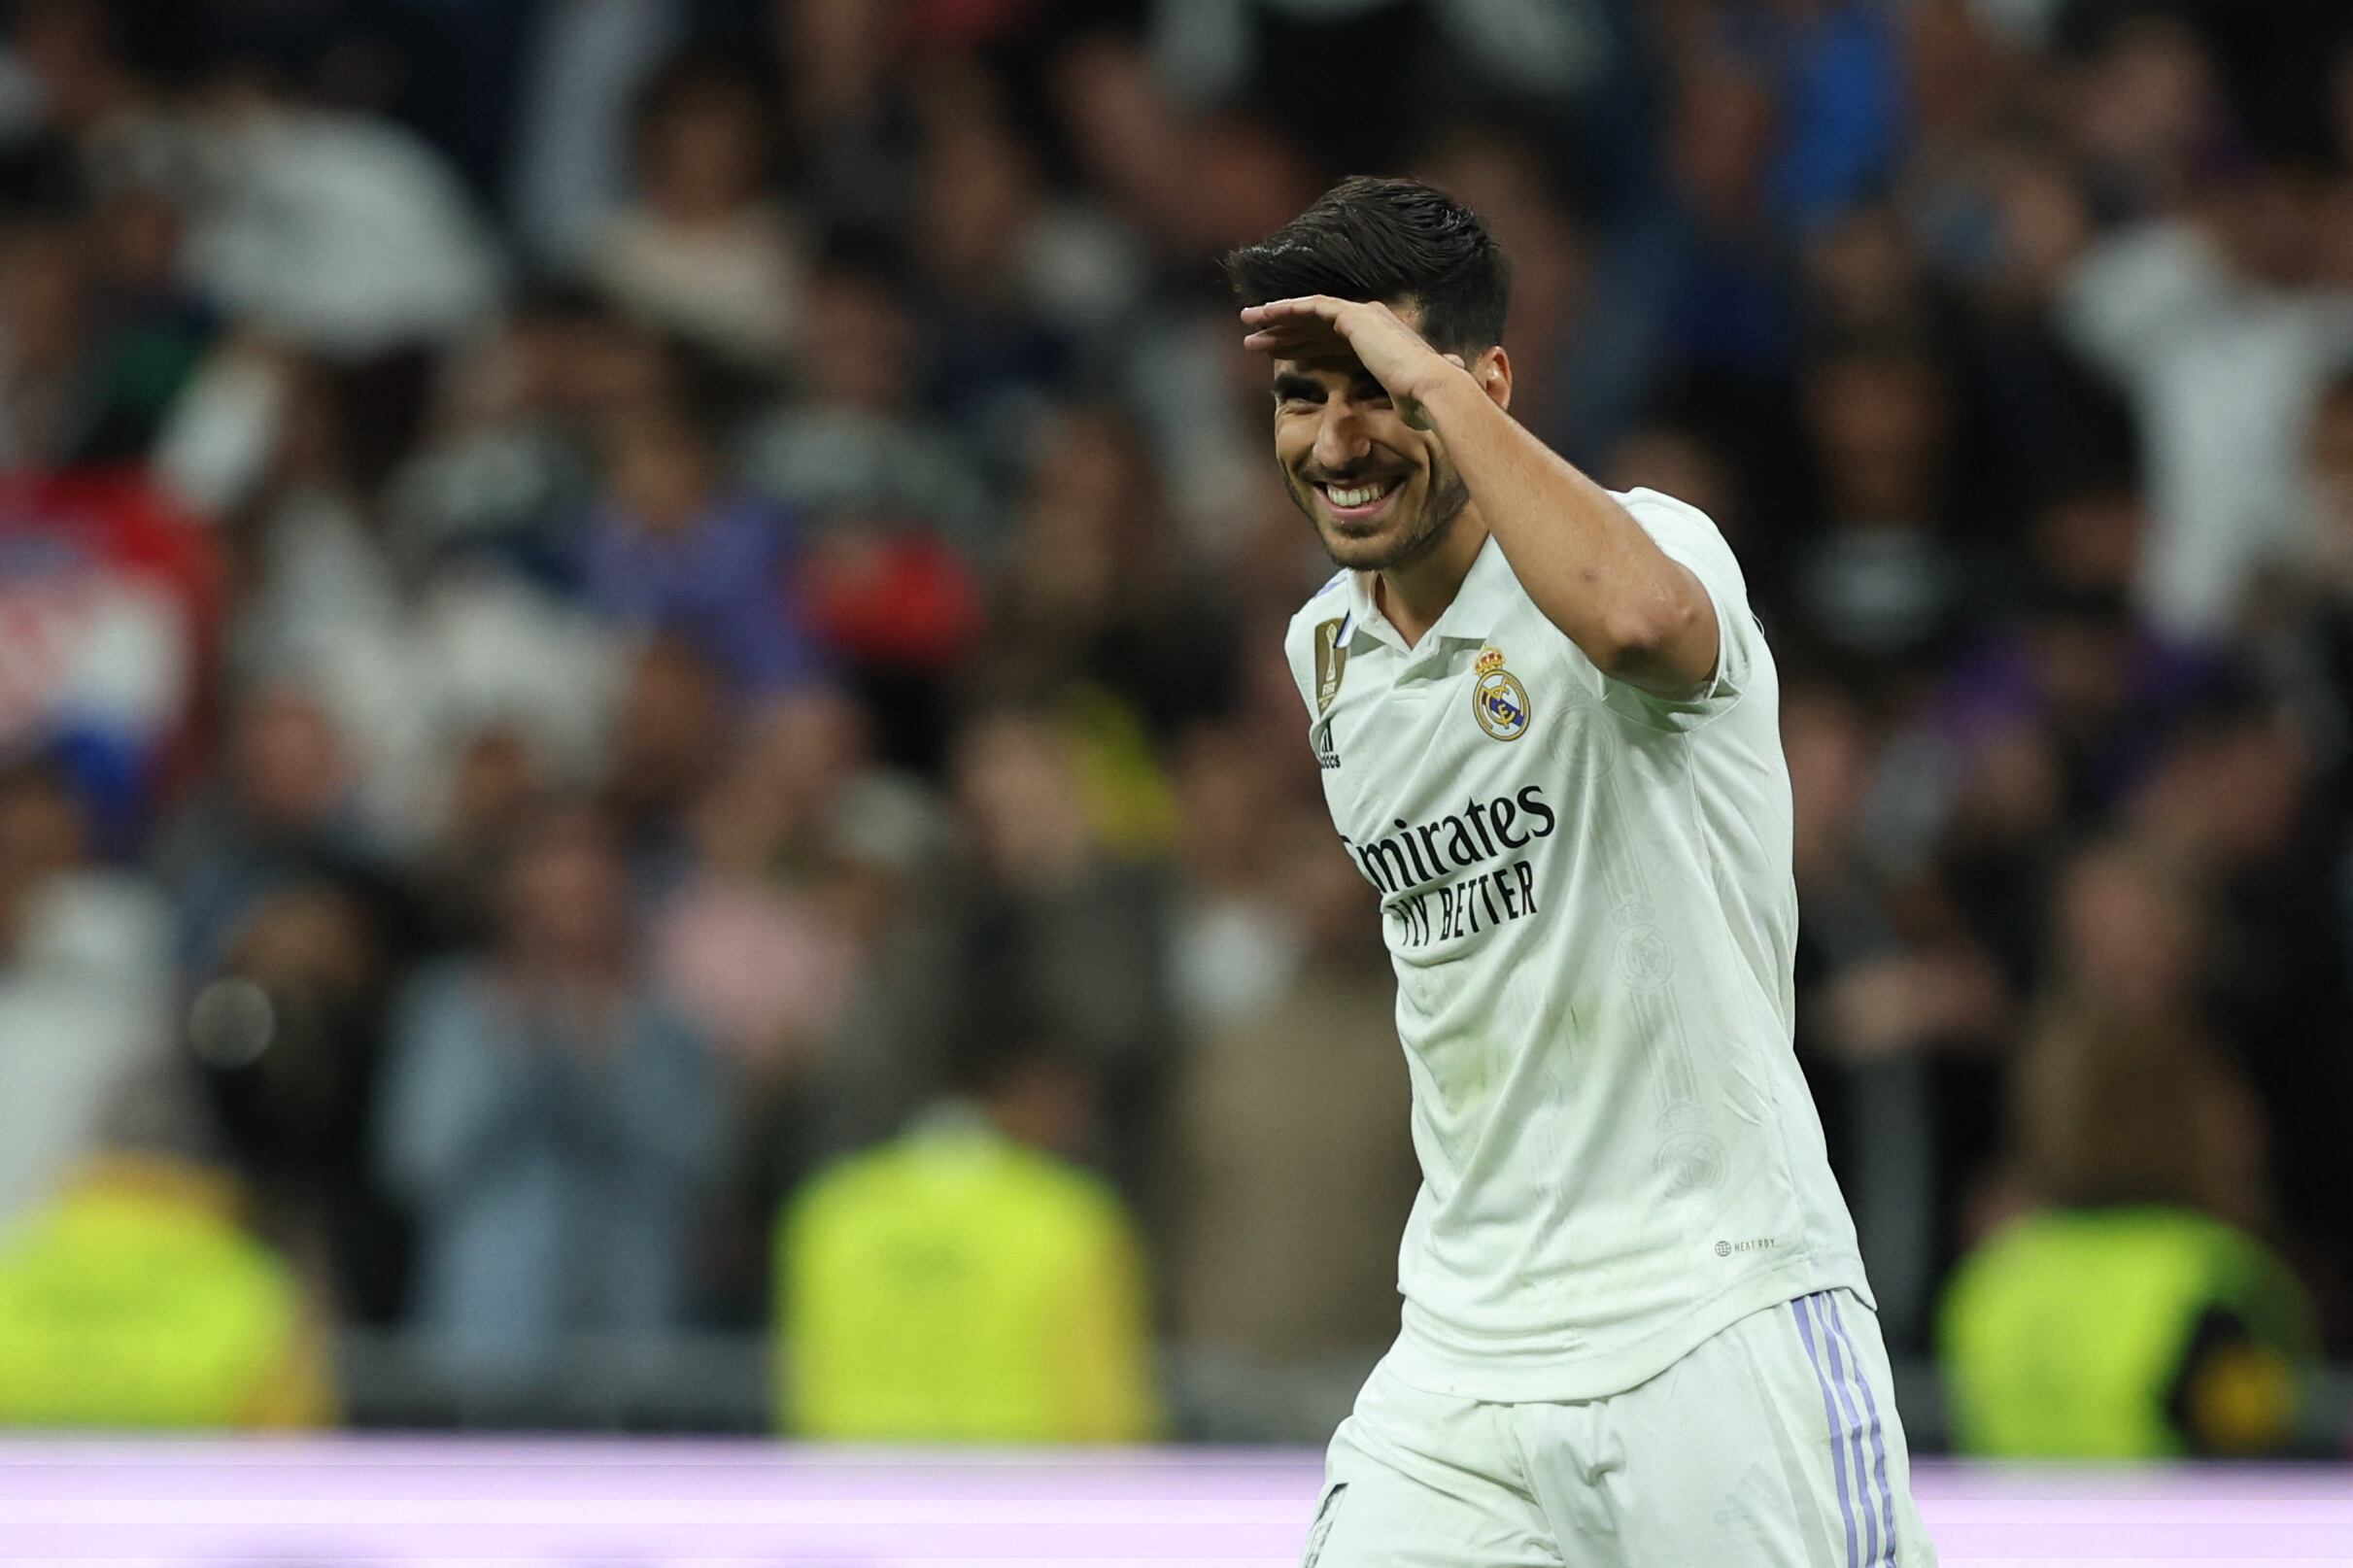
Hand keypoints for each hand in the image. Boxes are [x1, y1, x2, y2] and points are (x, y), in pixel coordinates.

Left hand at [1240, 296, 1466, 428]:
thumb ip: (1394, 403)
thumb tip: (1407, 421)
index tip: (1277, 356)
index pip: (1332, 340)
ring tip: (1247, 323)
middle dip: (1283, 332)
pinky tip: (1265, 314)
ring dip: (1277, 318)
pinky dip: (1288, 308)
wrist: (1431, 391)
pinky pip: (1311, 306)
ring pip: (1308, 312)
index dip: (1303, 346)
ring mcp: (1362, 315)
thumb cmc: (1421, 406)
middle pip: (1315, 325)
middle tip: (1253, 340)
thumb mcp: (1399, 405)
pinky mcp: (1353, 315)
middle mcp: (1371, 322)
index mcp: (1379, 342)